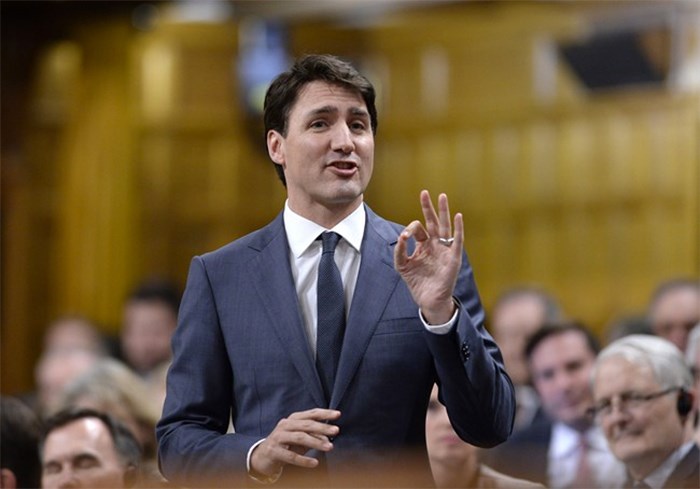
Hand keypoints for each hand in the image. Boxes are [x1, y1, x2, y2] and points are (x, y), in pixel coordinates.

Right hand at [250, 408, 340, 478]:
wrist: (263, 456)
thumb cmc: (286, 445)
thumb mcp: (300, 439)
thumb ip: (313, 436)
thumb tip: (328, 438)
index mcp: (293, 419)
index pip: (311, 414)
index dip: (324, 413)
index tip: (338, 414)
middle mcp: (285, 425)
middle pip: (306, 424)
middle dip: (322, 427)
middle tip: (336, 430)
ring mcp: (278, 437)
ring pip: (300, 437)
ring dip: (316, 442)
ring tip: (329, 447)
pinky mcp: (274, 451)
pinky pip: (291, 456)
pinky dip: (304, 460)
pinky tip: (314, 463)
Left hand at [394, 190, 462, 323]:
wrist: (429, 300)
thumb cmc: (417, 283)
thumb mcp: (402, 265)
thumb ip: (399, 251)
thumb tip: (401, 236)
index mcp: (424, 246)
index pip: (418, 229)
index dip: (410, 229)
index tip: (405, 236)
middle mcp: (435, 245)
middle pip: (433, 222)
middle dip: (428, 207)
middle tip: (424, 192)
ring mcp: (445, 250)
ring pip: (445, 227)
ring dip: (443, 211)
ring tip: (441, 196)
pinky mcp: (453, 257)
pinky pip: (457, 240)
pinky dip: (458, 228)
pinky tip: (458, 216)